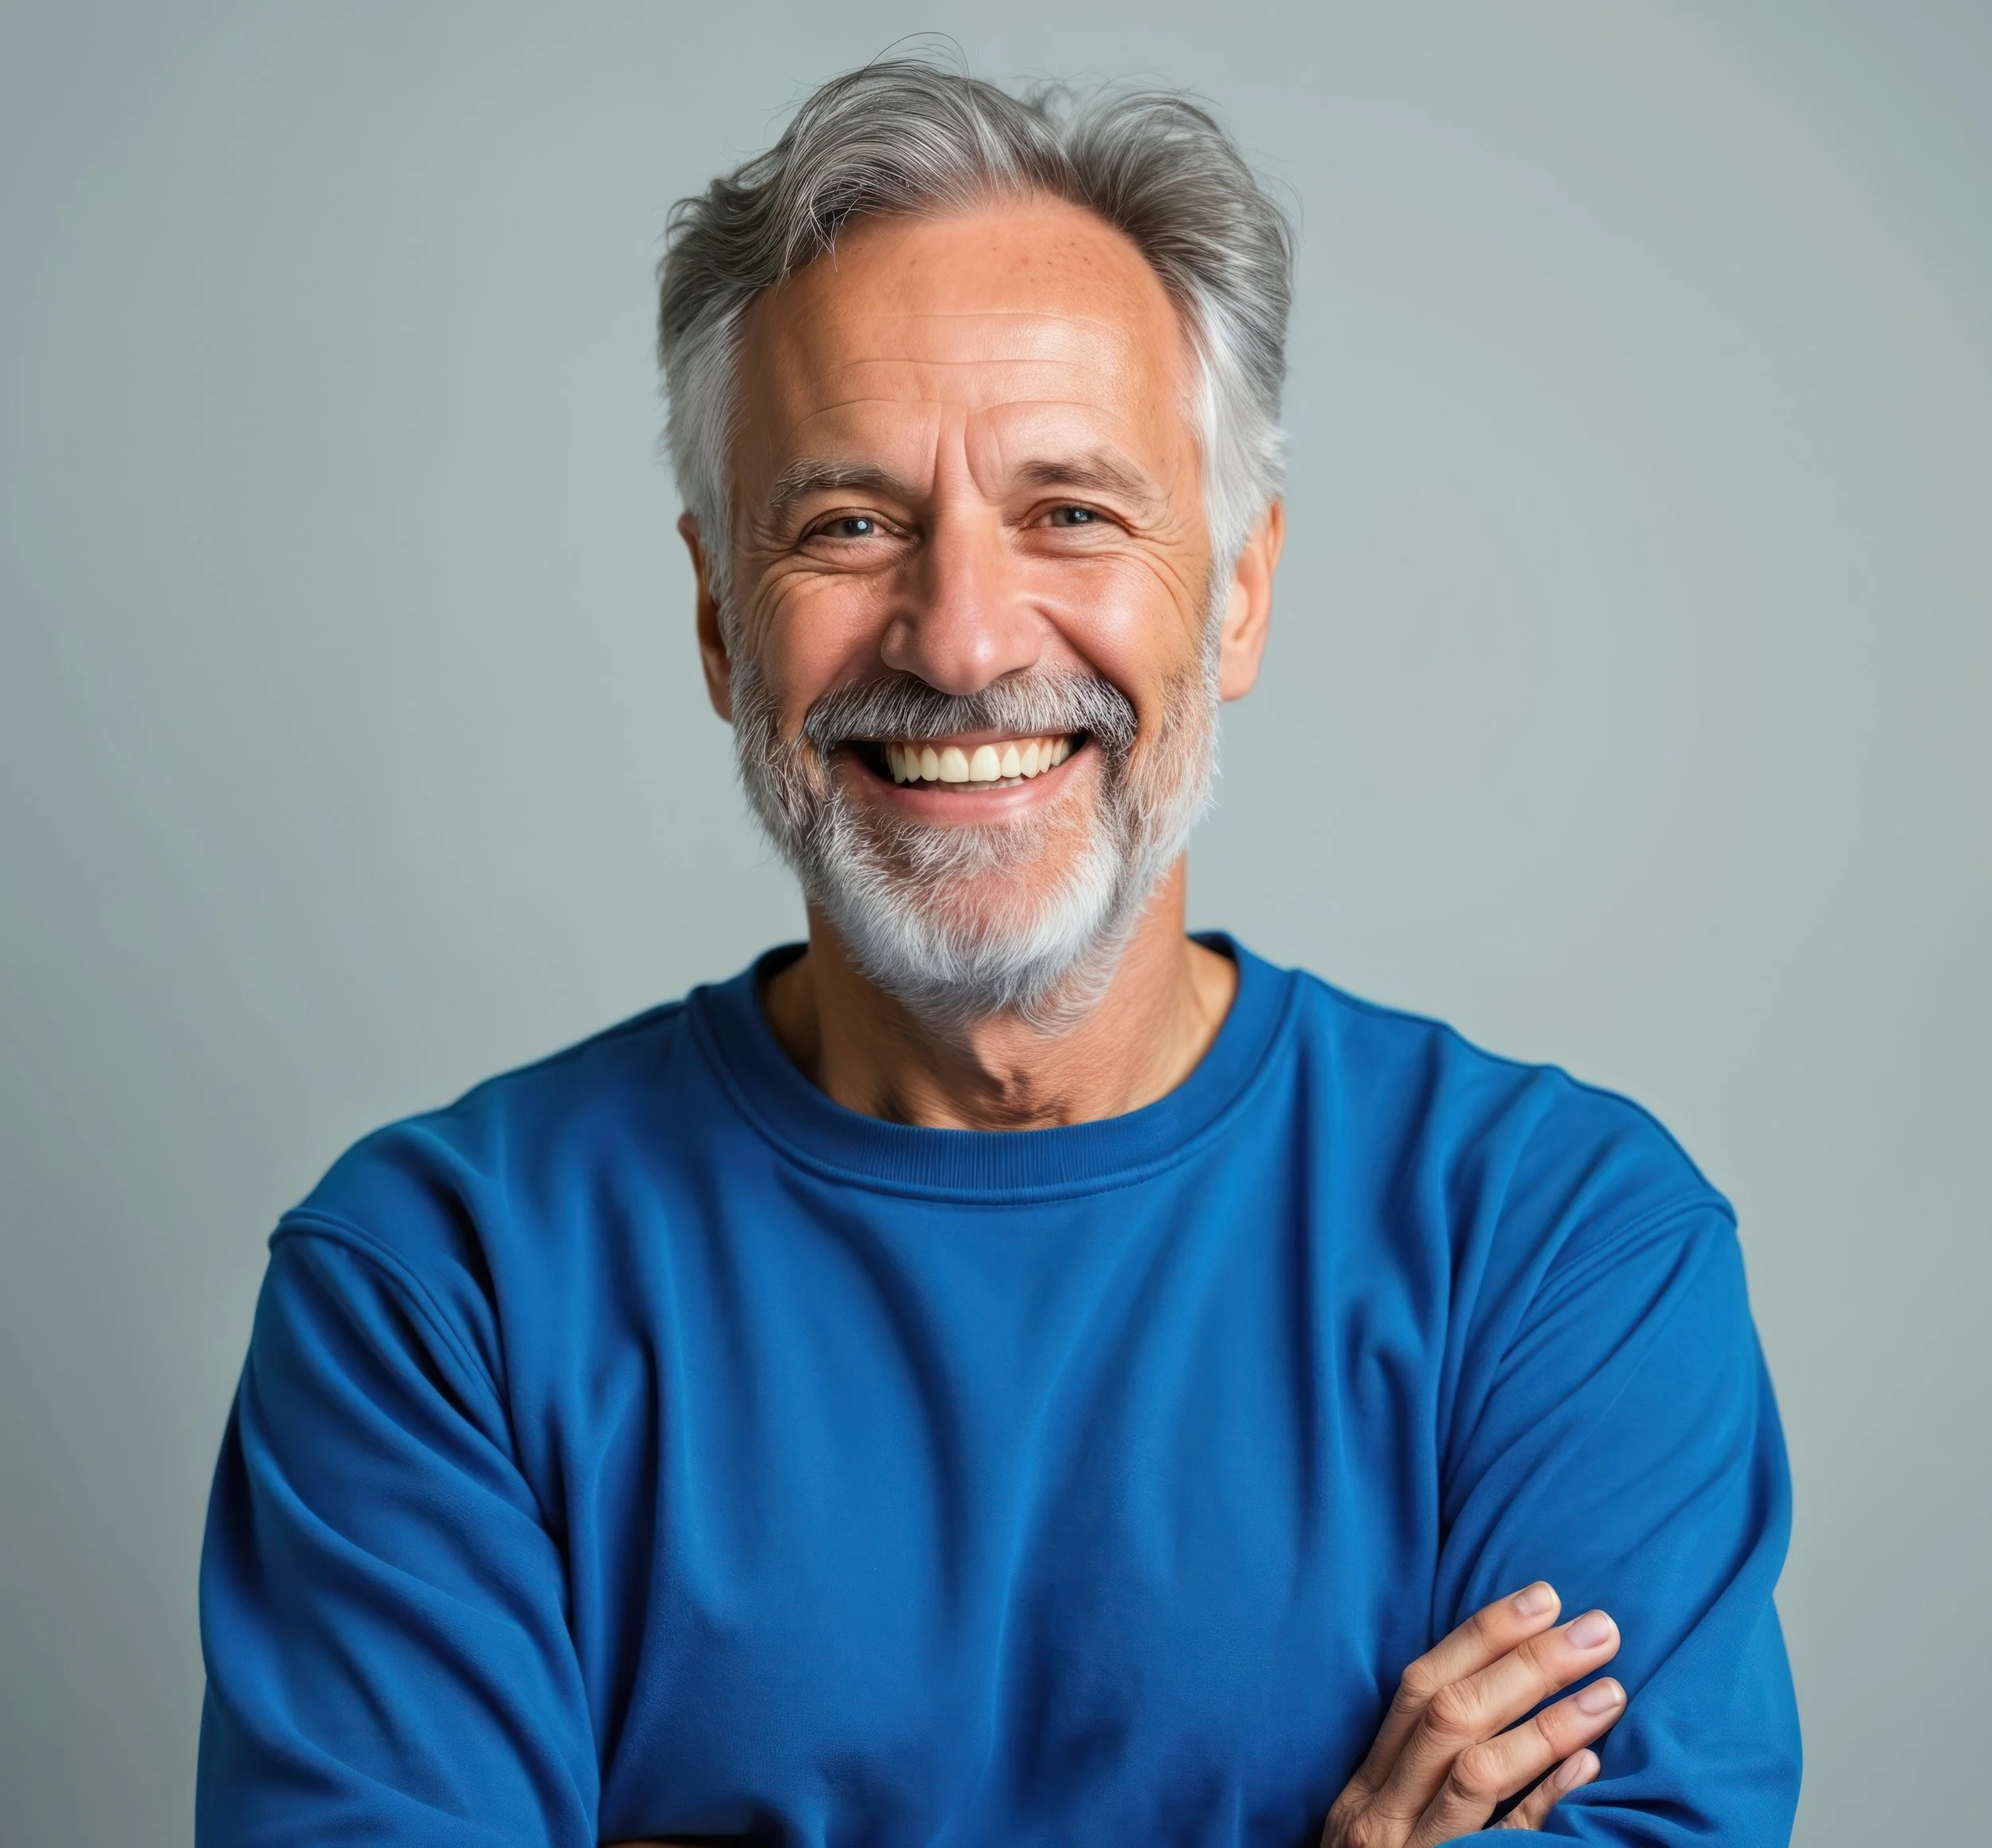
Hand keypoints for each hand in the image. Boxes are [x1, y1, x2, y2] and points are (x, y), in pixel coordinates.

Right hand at [1320, 1583, 1624, 1845]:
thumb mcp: (1384, 1835)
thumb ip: (1424, 1777)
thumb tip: (1516, 1711)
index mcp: (1365, 1792)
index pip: (1419, 1689)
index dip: (1481, 1637)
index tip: (1542, 1596)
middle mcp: (1379, 1819)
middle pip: (1451, 1718)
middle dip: (1525, 1663)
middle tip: (1597, 1625)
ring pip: (1476, 1774)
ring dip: (1546, 1721)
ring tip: (1611, 1685)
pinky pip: (1504, 1846)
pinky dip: (1546, 1800)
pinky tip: (1590, 1763)